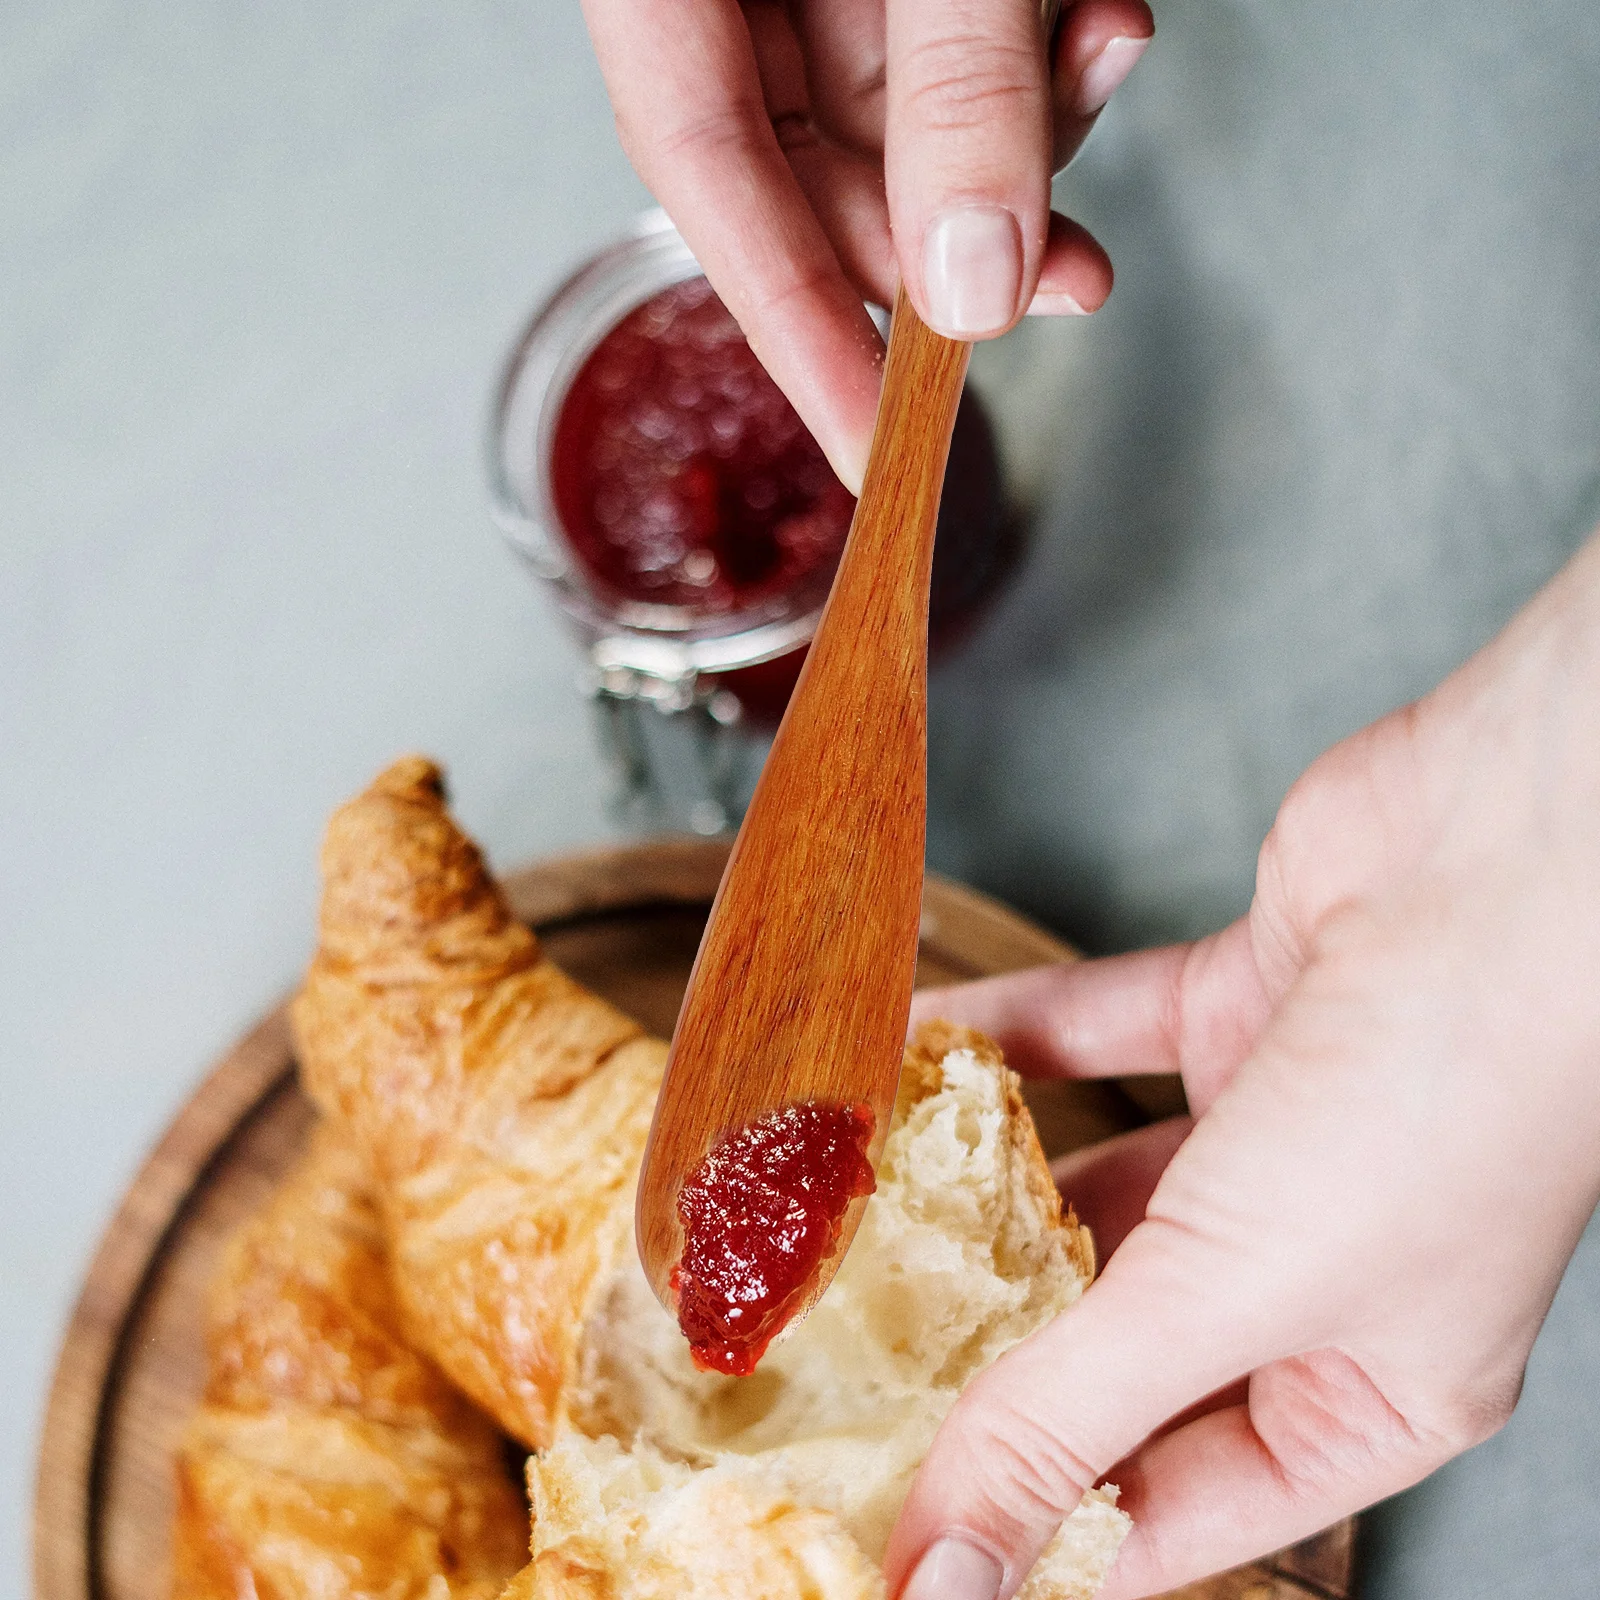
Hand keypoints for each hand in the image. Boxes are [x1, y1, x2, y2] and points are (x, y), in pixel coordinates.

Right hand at [579, 0, 1153, 491]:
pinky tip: (1093, 25)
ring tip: (1099, 70)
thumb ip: (954, 86)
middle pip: (806, 165)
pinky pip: (940, 40)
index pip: (705, 179)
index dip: (795, 329)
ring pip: (894, 112)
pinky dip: (1031, 52)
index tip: (871, 447)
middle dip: (955, 235)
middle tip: (1057, 279)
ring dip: (1020, 130)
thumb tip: (977, 281)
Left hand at [889, 530, 1599, 1599]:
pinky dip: (1008, 1041)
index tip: (902, 1524)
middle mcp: (1319, 1268)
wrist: (1517, 855)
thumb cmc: (1448, 1099)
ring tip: (854, 1208)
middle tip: (844, 1359)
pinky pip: (1092, 1036)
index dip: (1036, 1526)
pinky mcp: (1238, 1008)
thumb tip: (950, 1573)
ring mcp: (1278, 1132)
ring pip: (1095, 1183)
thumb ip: (1073, 1415)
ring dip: (979, 1186)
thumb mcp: (1237, 1294)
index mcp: (1366, 1390)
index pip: (1170, 1507)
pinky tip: (912, 1049)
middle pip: (1113, 1343)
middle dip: (984, 1347)